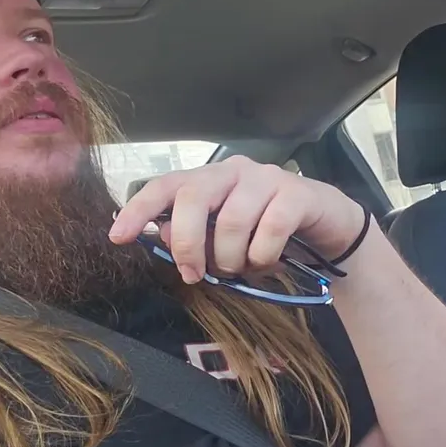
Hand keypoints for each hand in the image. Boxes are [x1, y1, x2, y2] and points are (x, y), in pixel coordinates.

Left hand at [108, 155, 366, 283]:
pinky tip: (267, 264)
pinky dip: (262, 257)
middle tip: (194, 275)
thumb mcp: (224, 238)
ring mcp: (267, 178)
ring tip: (241, 270)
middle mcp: (233, 170)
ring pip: (231, 221)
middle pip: (193, 197)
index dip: (140, 210)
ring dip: (231, 259)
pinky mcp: (297, 194)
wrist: (327, 226)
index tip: (118, 237)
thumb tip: (163, 239)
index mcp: (209, 178)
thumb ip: (193, 235)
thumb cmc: (266, 232)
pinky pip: (269, 231)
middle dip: (188, 244)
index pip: (165, 185)